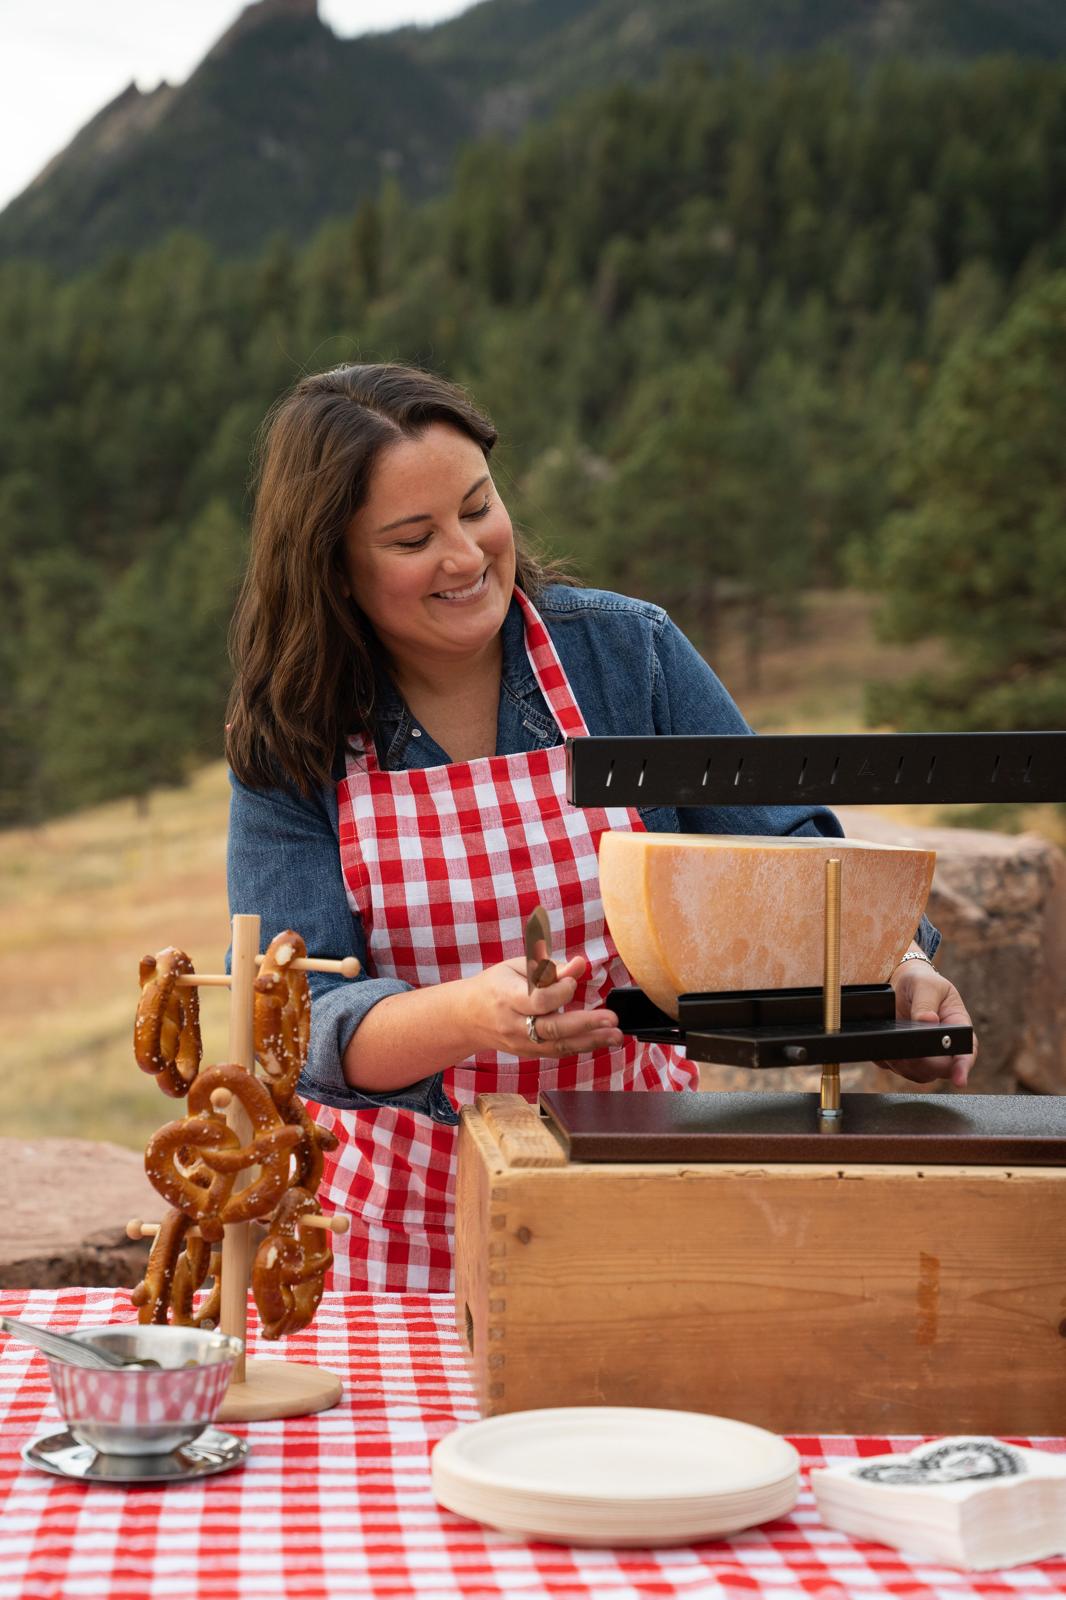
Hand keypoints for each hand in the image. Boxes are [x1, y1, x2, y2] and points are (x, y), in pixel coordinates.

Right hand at [465, 955, 624, 1059]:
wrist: (469, 1017)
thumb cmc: (496, 984)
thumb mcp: (517, 967)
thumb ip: (549, 967)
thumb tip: (580, 964)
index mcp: (507, 996)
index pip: (538, 1000)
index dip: (560, 991)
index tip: (571, 981)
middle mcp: (513, 1024)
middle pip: (551, 1028)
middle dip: (585, 1024)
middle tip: (611, 1019)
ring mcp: (520, 1043)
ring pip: (558, 1045)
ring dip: (591, 1041)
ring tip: (616, 1036)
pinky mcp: (529, 1053)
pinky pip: (557, 1052)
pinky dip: (581, 1047)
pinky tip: (602, 1041)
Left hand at [875, 960, 976, 1086]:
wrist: (901, 983)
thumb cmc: (922, 982)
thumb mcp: (926, 985)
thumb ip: (926, 1002)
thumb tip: (927, 1021)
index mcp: (957, 1026)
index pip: (966, 1051)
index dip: (963, 1067)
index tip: (960, 1081)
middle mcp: (943, 1046)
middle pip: (939, 1069)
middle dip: (923, 1065)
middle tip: (906, 1053)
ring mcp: (925, 1055)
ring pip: (918, 1073)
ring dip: (903, 1065)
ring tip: (892, 1048)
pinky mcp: (905, 1057)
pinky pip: (896, 1068)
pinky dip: (888, 1062)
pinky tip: (882, 1049)